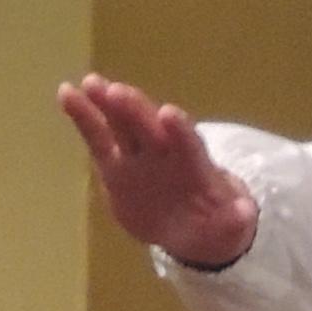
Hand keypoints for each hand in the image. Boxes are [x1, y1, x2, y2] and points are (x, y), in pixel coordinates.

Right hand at [58, 73, 259, 268]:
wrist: (188, 226)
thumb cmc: (214, 221)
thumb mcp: (229, 227)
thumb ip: (234, 221)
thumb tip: (246, 215)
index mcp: (195, 167)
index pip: (188, 145)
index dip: (180, 131)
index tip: (168, 114)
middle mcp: (166, 152)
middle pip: (150, 128)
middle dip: (135, 110)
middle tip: (117, 91)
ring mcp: (139, 154)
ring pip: (123, 124)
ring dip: (107, 104)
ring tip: (90, 83)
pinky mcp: (115, 164)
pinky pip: (97, 138)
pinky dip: (84, 116)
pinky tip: (66, 92)